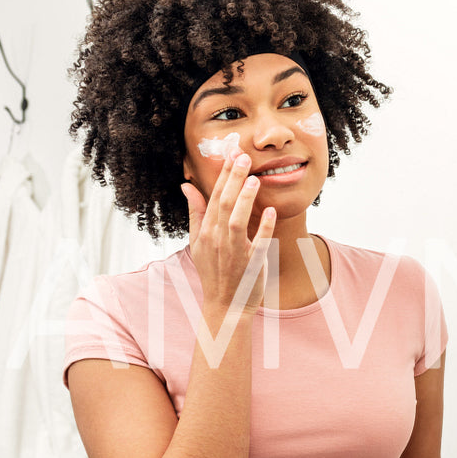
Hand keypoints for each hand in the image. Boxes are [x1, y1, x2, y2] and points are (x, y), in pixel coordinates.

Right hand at [182, 155, 275, 317]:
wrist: (224, 305)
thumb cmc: (214, 270)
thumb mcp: (199, 241)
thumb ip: (196, 212)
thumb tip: (186, 185)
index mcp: (206, 231)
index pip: (214, 195)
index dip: (223, 173)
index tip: (231, 151)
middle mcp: (217, 239)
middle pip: (223, 203)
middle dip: (233, 179)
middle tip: (243, 155)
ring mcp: (234, 252)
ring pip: (236, 221)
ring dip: (244, 200)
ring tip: (254, 178)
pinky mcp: (251, 264)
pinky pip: (258, 244)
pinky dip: (264, 228)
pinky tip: (270, 211)